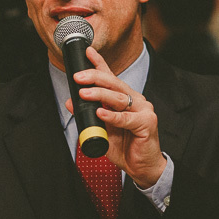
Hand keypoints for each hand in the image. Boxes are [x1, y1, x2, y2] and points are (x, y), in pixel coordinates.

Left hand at [64, 46, 165, 187]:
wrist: (142, 167)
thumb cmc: (125, 147)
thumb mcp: (102, 128)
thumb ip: (88, 115)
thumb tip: (71, 102)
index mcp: (125, 99)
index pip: (111, 77)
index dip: (99, 63)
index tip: (87, 52)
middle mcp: (135, 100)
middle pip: (114, 84)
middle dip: (95, 77)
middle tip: (78, 77)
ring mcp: (143, 110)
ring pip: (119, 98)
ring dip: (99, 95)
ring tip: (84, 93)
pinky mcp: (147, 123)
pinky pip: (126, 118)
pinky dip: (112, 116)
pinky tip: (101, 112)